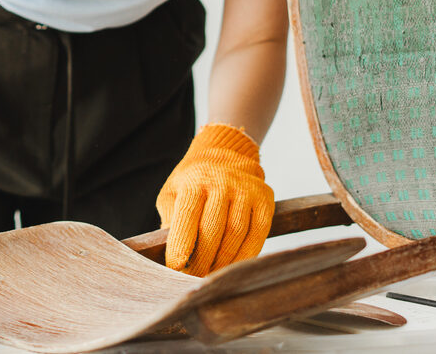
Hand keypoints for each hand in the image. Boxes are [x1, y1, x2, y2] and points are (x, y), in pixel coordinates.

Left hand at [156, 123, 273, 275]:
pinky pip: (257, 235)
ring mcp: (246, 190)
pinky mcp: (265, 199)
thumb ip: (170, 220)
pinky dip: (245, 256)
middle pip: (213, 231)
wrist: (225, 154)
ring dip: (223, 263)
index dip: (181, 245)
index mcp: (195, 181)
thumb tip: (170, 257)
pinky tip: (233, 268)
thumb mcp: (173, 193)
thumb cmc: (192, 182)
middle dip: (202, 261)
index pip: (187, 217)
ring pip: (236, 235)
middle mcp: (222, 182)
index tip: (176, 269)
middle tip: (193, 281)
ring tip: (211, 277)